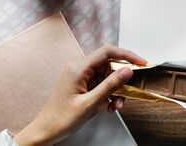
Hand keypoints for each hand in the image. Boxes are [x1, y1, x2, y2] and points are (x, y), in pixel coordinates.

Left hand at [14, 45, 145, 145]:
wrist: (45, 132)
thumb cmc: (60, 119)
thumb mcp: (90, 103)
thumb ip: (110, 86)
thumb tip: (127, 71)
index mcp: (79, 68)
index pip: (107, 52)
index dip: (126, 55)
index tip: (140, 63)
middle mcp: (80, 69)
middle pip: (109, 65)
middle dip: (121, 79)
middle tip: (130, 90)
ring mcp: (81, 78)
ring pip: (107, 77)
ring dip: (116, 91)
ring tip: (117, 105)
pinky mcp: (83, 86)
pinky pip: (102, 86)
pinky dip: (109, 96)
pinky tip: (109, 107)